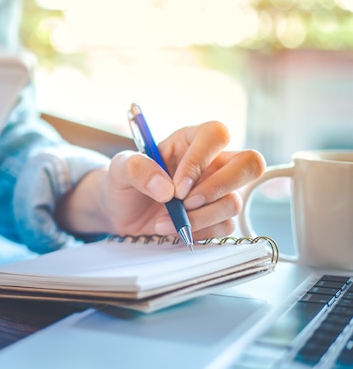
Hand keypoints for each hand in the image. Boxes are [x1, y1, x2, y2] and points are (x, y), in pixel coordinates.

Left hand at [57, 121, 265, 239]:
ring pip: (234, 202)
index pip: (216, 135)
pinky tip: (173, 230)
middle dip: (219, 188)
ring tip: (166, 221)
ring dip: (200, 217)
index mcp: (191, 140)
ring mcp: (218, 191)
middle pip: (249, 164)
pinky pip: (225, 227)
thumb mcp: (119, 169)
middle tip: (186, 203)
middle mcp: (212, 163)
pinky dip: (198, 233)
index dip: (201, 160)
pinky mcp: (215, 217)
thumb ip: (137, 168)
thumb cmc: (123, 182)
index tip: (176, 187)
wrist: (119, 212)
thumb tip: (167, 189)